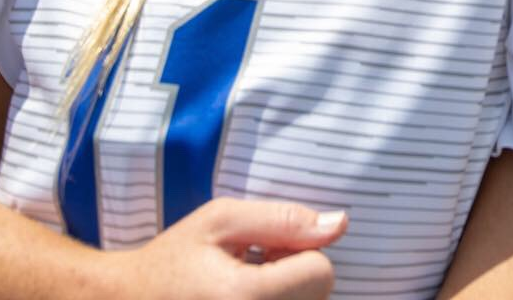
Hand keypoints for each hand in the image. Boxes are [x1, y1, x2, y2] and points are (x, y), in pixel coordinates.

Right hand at [104, 199, 346, 299]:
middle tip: (252, 270)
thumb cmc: (172, 260)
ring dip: (285, 296)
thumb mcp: (222, 221)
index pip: (321, 275)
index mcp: (242, 299)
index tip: (269, 250)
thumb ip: (284, 220)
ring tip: (243, 291)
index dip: (302, 252)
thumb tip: (340, 225)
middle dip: (295, 278)